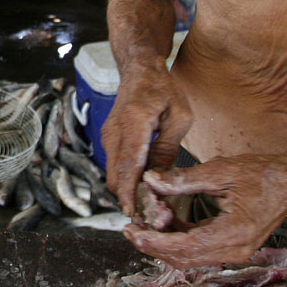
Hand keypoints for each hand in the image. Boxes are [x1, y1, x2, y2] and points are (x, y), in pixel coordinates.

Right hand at [102, 66, 191, 219]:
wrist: (139, 69)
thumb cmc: (164, 89)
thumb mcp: (179, 117)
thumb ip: (167, 149)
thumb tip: (160, 180)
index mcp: (134, 122)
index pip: (128, 165)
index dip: (131, 192)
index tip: (135, 213)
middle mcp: (114, 131)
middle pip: (115, 176)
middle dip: (130, 198)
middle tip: (151, 216)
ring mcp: (107, 135)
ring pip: (113, 174)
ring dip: (128, 191)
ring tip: (150, 205)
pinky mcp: (108, 140)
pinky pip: (114, 166)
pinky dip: (126, 180)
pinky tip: (144, 188)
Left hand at [123, 154, 286, 268]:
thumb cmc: (265, 174)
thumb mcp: (221, 171)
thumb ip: (183, 180)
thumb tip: (152, 181)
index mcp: (232, 234)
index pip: (183, 247)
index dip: (153, 241)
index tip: (132, 230)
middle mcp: (234, 250)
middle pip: (183, 259)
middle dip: (154, 244)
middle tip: (131, 228)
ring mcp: (235, 252)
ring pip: (190, 257)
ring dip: (166, 241)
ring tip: (148, 219)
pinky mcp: (233, 247)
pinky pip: (200, 250)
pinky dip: (180, 238)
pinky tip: (168, 219)